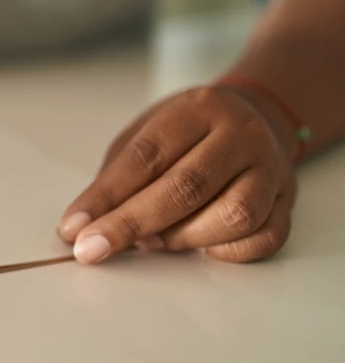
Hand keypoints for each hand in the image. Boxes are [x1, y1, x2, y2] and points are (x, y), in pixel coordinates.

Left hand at [58, 86, 297, 263]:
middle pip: (186, 187)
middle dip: (131, 224)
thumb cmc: (188, 132)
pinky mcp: (288, 202)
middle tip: (93, 248)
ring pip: (233, 216)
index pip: (146, 157)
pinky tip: (199, 245)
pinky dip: (225, 251)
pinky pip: (263, 238)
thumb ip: (117, 177)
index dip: (106, 196)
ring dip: (182, 238)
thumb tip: (84, 225)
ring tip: (154, 240)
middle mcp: (240, 136)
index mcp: (197, 110)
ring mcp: (270, 170)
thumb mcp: (146, 133)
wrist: (258, 116)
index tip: (73, 227)